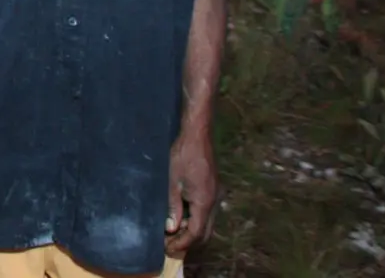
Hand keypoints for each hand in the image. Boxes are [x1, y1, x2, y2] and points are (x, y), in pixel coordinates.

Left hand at [165, 132, 217, 256]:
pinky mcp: (213, 190)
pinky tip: (181, 216)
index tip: (168, 248)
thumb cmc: (182, 156)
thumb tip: (171, 228)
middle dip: (188, 241)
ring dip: (192, 230)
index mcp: (204, 202)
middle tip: (170, 243)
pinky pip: (206, 212)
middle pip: (205, 232)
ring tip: (172, 231)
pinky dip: (195, 219)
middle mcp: (214, 202)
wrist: (197, 136)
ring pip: (207, 223)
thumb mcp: (173, 182)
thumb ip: (173, 207)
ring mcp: (216, 196)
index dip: (182, 242)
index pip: (196, 232)